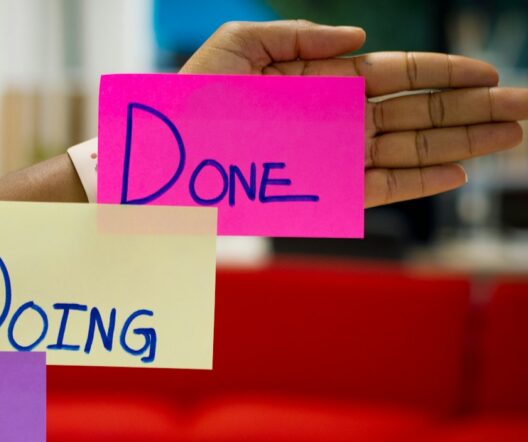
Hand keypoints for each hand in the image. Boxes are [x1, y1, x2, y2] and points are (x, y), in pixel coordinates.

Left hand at [180, 20, 527, 207]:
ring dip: (463, 144)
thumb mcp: (240, 45)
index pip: (397, 73)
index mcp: (323, 79)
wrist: (164, 156)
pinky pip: (379, 187)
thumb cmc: (193, 97)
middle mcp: (336, 118)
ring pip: (411, 150)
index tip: (490, 70)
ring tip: (512, 137)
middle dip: (473, 109)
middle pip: (419, 111)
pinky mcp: (321, 191)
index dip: (445, 71)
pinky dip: (418, 182)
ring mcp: (333, 155)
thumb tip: (357, 37)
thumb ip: (299, 36)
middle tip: (525, 108)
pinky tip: (458, 173)